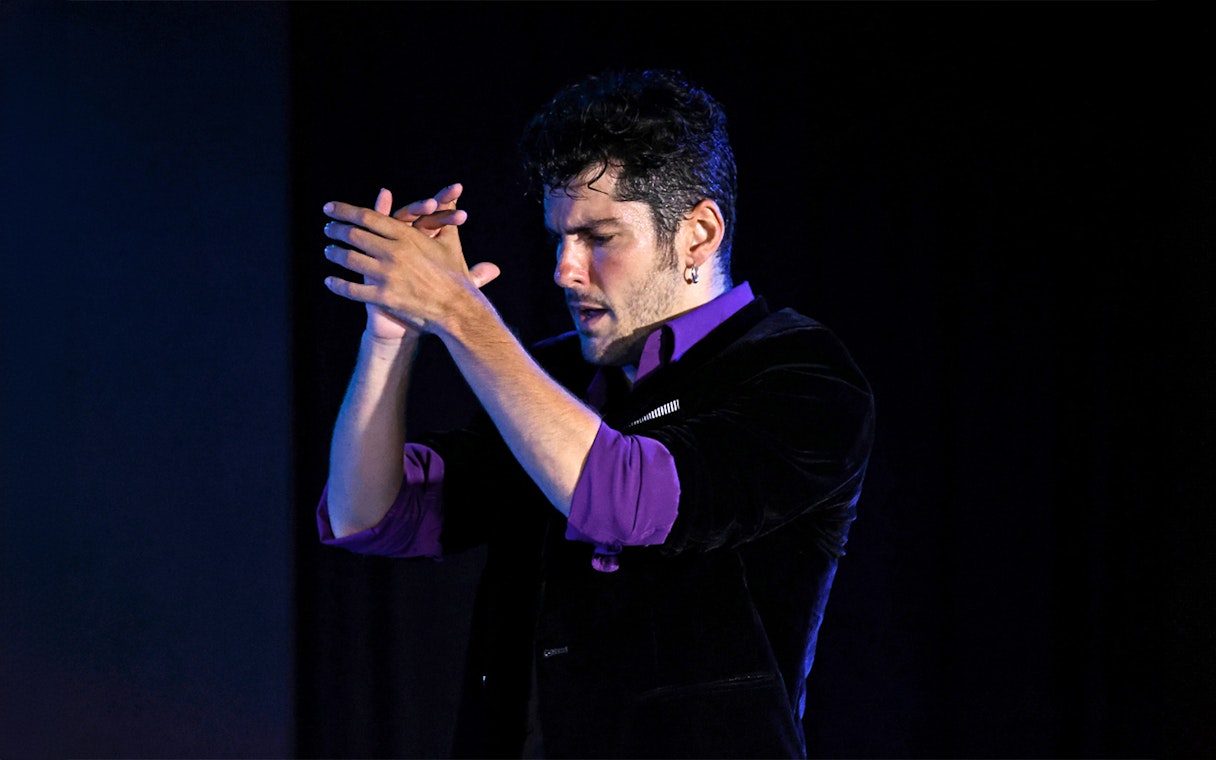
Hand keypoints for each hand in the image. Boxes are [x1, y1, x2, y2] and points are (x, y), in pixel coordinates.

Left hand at [323, 185, 500, 336]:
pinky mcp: (384, 297)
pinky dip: (338, 284)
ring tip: (329, 250)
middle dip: (336, 230)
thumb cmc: (455, 274)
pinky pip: (352, 290)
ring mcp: (387, 276)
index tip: (330, 208)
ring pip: (350, 260)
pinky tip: (330, 281)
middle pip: (354, 236)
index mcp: (406, 236)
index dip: (345, 211)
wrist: (458, 309)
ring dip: (335, 253)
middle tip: (328, 229)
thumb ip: (446, 215)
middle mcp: (394, 252)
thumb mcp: (450, 241)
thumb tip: (455, 194)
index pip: (367, 217)